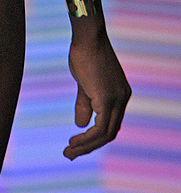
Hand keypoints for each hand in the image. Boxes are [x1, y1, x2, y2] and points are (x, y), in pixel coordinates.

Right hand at [64, 30, 130, 159]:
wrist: (88, 38)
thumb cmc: (83, 54)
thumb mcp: (84, 83)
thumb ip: (84, 104)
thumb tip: (80, 124)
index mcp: (118, 95)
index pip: (109, 124)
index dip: (93, 137)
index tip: (75, 143)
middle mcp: (122, 99)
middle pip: (109, 132)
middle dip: (89, 146)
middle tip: (70, 154)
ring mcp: (117, 99)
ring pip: (106, 134)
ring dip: (86, 146)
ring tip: (69, 152)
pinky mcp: (108, 99)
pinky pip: (100, 128)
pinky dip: (87, 138)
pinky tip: (74, 141)